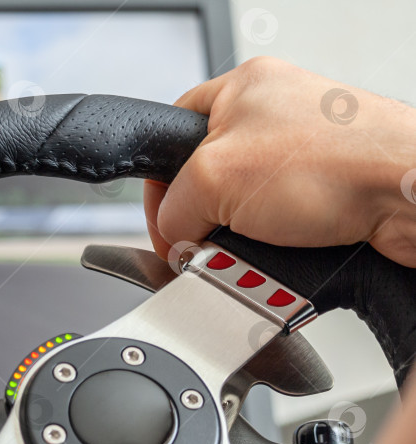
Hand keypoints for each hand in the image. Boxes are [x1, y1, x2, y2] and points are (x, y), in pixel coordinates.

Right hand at [144, 56, 415, 266]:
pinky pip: (278, 224)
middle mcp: (274, 116)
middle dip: (205, 214)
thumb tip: (172, 233)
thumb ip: (174, 206)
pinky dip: (273, 244)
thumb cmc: (341, 162)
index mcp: (241, 90)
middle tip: (209, 235)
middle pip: (207, 175)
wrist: (413, 195)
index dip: (159, 182)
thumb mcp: (216, 180)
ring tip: (255, 245)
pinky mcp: (326, 187)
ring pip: (243, 206)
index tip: (165, 219)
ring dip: (240, 235)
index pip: (171, 130)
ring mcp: (303, 152)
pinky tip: (283, 248)